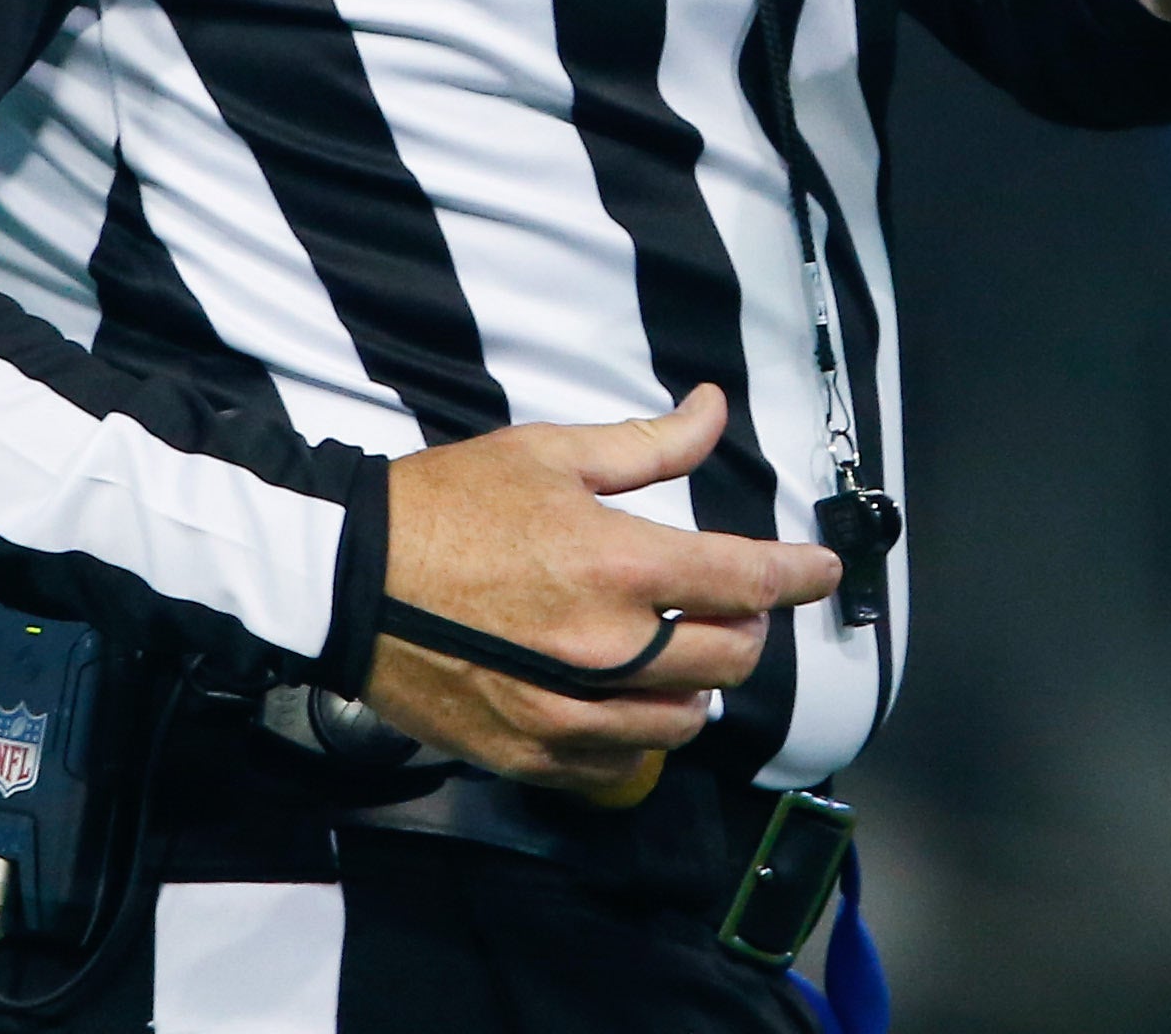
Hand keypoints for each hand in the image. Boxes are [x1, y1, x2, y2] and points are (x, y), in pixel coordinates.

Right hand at [364, 385, 838, 800]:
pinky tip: (624, 700)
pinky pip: (623, 760)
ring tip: (676, 655)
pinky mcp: (533, 750)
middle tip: (727, 605)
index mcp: (617, 563)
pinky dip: (641, 732)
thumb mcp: (548, 453)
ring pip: (683, 720)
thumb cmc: (446, 505)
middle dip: (745, 628)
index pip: (744, 580)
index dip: (798, 575)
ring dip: (697, 686)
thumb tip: (711, 410)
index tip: (821, 570)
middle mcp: (605, 648)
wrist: (350, 577)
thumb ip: (646, 444)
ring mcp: (570, 710)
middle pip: (728, 658)